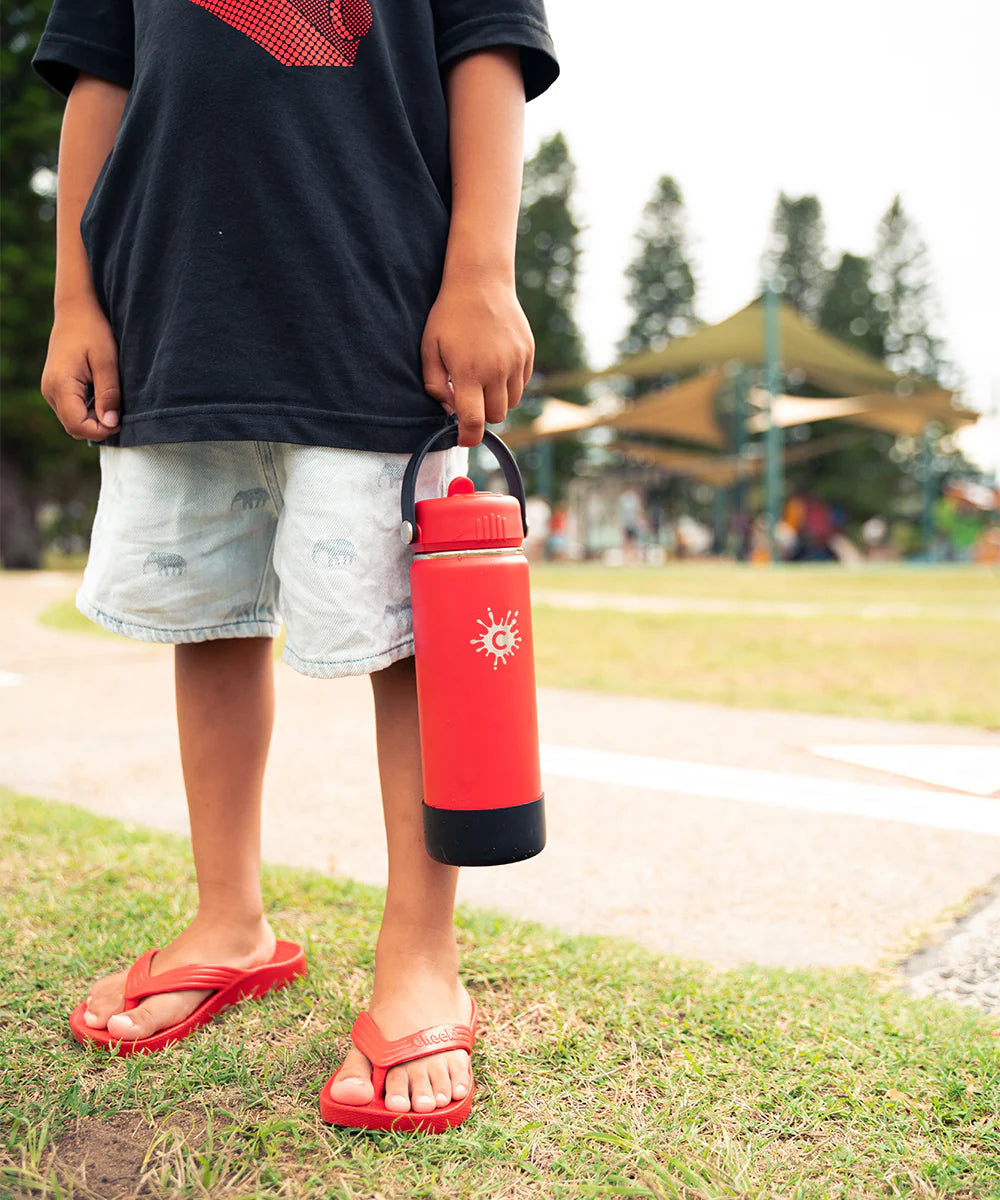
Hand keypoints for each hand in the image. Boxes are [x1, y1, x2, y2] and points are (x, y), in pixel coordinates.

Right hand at [40, 300, 121, 440]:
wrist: (76, 310)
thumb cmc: (94, 331)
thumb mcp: (107, 362)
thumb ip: (108, 394)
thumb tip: (110, 424)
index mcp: (60, 384)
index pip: (78, 425)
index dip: (101, 430)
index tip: (121, 420)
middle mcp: (50, 390)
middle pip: (74, 427)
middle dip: (99, 427)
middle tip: (120, 411)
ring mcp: (50, 390)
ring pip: (72, 421)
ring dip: (94, 420)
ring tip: (112, 401)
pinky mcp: (55, 388)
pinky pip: (71, 410)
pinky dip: (88, 411)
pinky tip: (103, 397)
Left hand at [420, 274, 533, 447]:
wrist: (481, 282)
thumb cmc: (449, 316)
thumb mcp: (429, 349)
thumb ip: (434, 385)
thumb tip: (449, 409)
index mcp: (469, 373)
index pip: (474, 422)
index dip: (469, 437)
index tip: (464, 438)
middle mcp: (496, 371)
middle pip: (496, 416)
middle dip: (482, 414)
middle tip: (469, 397)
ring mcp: (516, 362)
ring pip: (512, 403)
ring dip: (497, 400)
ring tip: (483, 380)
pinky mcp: (528, 354)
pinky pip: (522, 383)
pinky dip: (510, 383)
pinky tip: (496, 364)